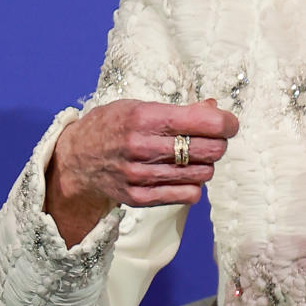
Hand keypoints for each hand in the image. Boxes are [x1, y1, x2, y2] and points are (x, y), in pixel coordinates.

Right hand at [45, 98, 238, 246]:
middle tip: (213, 139)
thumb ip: (181, 110)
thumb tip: (215, 109)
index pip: (205, 123)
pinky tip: (183, 175)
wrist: (76, 158)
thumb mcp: (141, 107)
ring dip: (206, 164)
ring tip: (193, 156)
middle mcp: (142, 147)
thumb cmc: (113, 126)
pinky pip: (188, 195)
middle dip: (219, 143)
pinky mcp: (140, 198)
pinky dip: (193, 184)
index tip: (228, 123)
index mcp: (144, 117)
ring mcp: (140, 175)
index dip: (226, 123)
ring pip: (203, 174)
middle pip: (210, 150)